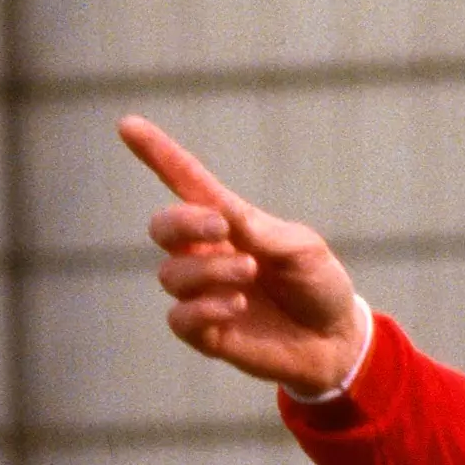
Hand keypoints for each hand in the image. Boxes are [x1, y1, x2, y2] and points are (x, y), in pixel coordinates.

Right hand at [121, 115, 370, 401]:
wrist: (336, 340)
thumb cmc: (318, 283)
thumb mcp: (303, 249)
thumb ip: (263, 232)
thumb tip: (221, 215)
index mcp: (229, 222)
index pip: (185, 183)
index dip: (157, 154)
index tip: (128, 124)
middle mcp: (208, 254)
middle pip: (162, 227)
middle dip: (183, 222)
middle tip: (223, 228)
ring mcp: (204, 293)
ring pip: (172, 274)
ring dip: (209, 269)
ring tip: (249, 273)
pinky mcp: (207, 333)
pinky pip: (180, 318)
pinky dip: (203, 308)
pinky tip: (236, 306)